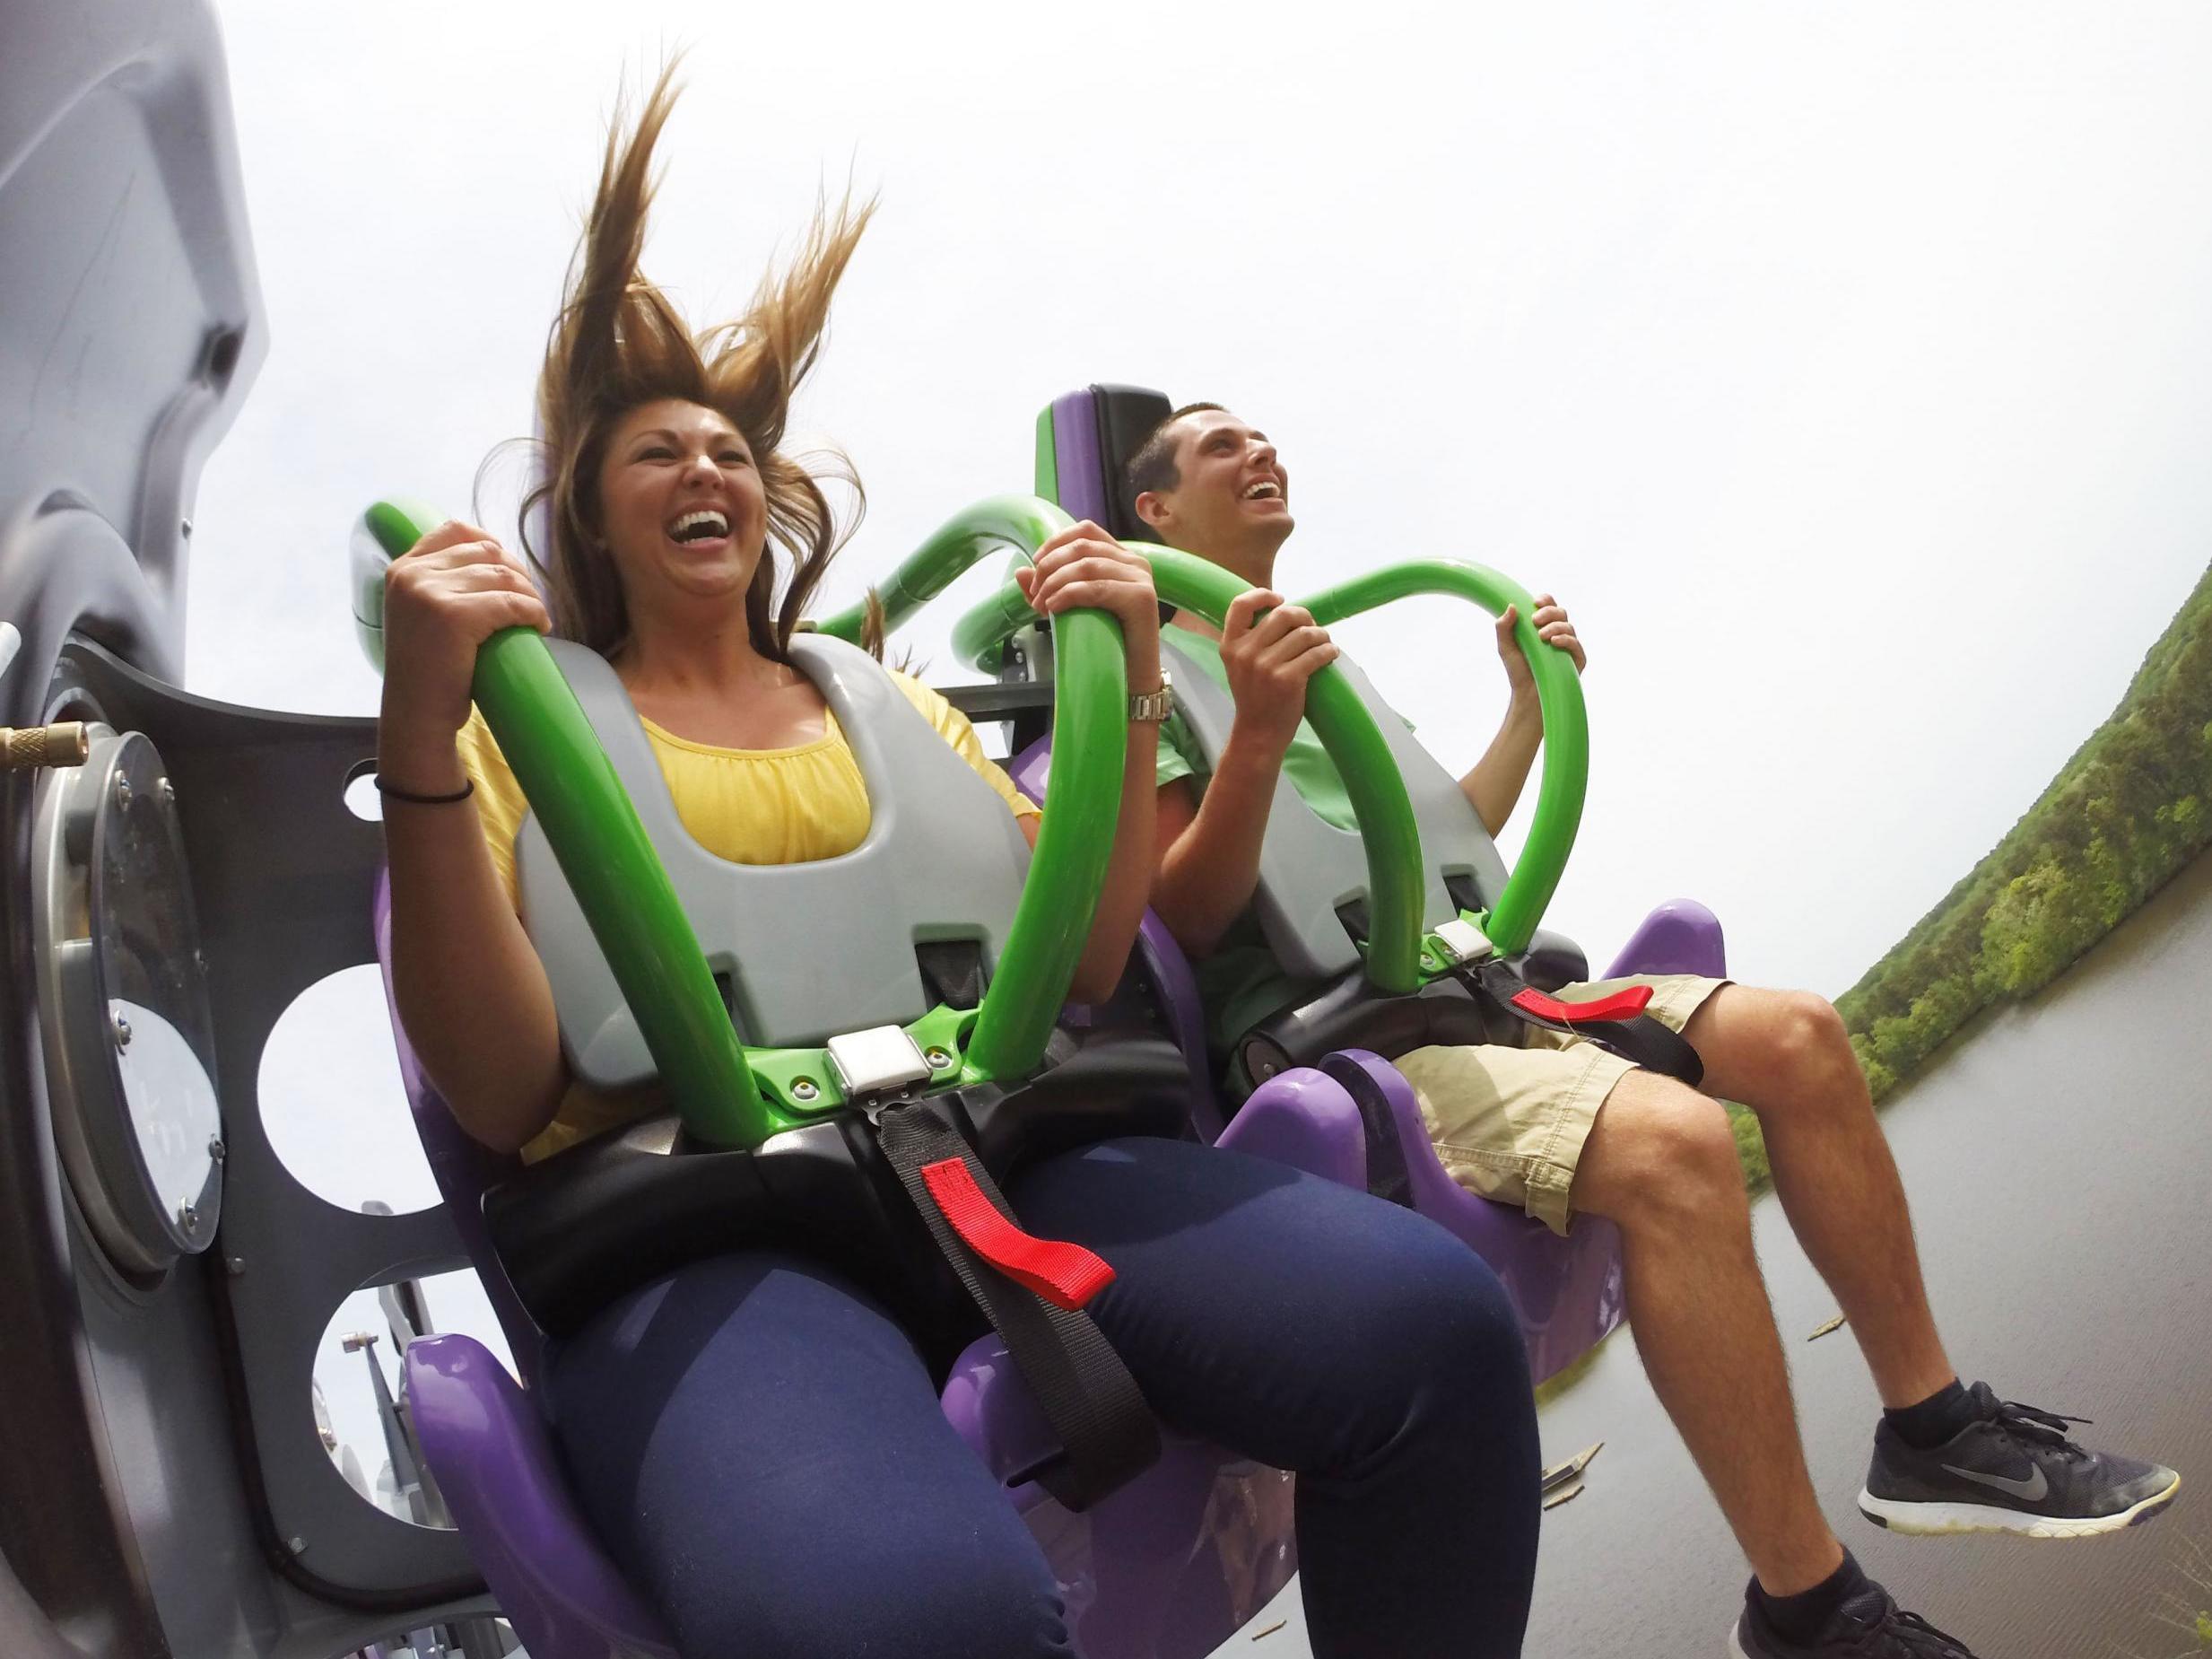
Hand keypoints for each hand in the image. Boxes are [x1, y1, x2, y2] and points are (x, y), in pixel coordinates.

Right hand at [380, 521, 551, 756]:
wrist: (418, 715)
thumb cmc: (430, 672)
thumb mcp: (422, 615)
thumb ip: (441, 584)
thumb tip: (495, 558)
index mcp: (403, 570)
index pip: (456, 529)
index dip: (492, 544)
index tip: (510, 571)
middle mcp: (412, 575)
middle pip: (487, 551)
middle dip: (518, 574)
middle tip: (529, 603)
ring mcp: (430, 592)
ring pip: (504, 575)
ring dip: (530, 595)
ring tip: (534, 618)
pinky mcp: (454, 615)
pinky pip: (512, 602)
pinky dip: (534, 612)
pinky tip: (539, 626)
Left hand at [1015, 521, 1162, 687]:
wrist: (1131, 676)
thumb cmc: (1106, 642)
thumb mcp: (1068, 609)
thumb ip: (1047, 589)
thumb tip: (1021, 571)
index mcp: (1120, 557)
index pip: (1086, 530)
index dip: (1056, 542)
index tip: (1036, 563)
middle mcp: (1135, 562)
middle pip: (1082, 546)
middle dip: (1050, 567)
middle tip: (1035, 593)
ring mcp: (1141, 578)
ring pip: (1087, 565)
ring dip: (1055, 582)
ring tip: (1041, 604)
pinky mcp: (1142, 598)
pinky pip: (1097, 588)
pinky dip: (1069, 594)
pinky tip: (1054, 607)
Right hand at [1217, 587, 1337, 757]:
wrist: (1257, 734)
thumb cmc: (1254, 698)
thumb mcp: (1239, 666)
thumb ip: (1252, 640)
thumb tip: (1283, 612)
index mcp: (1230, 646)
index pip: (1240, 605)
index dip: (1262, 595)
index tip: (1280, 600)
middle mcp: (1245, 653)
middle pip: (1282, 615)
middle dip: (1304, 616)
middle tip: (1311, 627)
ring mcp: (1266, 667)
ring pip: (1304, 633)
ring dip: (1321, 635)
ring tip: (1324, 642)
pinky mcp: (1288, 680)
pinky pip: (1316, 653)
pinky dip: (1329, 650)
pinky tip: (1331, 654)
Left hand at [1495, 592, 1584, 703]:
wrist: (1527, 695)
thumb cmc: (1518, 671)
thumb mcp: (1505, 647)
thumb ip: (1503, 627)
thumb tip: (1511, 606)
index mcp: (1544, 626)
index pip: (1550, 606)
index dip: (1546, 600)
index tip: (1535, 602)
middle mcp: (1559, 634)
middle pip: (1561, 612)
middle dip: (1549, 612)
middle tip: (1535, 621)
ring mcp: (1569, 647)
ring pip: (1569, 626)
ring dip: (1555, 627)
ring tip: (1542, 637)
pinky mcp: (1577, 660)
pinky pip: (1576, 645)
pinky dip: (1566, 640)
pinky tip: (1554, 642)